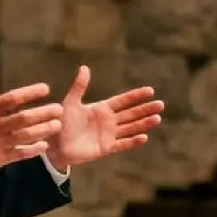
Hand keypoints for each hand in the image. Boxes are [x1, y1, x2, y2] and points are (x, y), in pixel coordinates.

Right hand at [0, 60, 62, 180]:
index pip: (11, 99)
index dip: (29, 93)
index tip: (45, 89)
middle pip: (22, 118)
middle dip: (43, 113)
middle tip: (59, 109)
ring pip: (24, 136)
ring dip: (42, 130)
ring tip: (57, 125)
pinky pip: (19, 154)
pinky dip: (32, 150)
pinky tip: (44, 145)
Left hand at [45, 66, 164, 172]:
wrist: (55, 144)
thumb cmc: (61, 122)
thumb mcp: (70, 103)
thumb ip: (79, 87)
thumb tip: (84, 67)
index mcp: (102, 108)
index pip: (123, 100)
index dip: (136, 96)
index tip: (150, 90)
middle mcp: (108, 121)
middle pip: (131, 114)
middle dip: (146, 109)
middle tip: (161, 104)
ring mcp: (108, 135)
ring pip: (130, 128)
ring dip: (144, 124)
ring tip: (157, 118)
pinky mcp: (105, 148)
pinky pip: (122, 144)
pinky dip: (133, 142)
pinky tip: (144, 137)